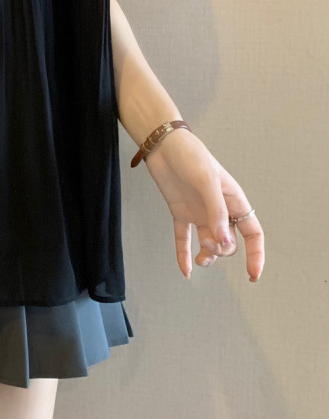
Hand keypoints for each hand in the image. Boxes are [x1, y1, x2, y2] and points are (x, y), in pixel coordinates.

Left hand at [141, 128, 264, 281]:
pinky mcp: (180, 212)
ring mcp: (199, 212)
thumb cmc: (190, 156)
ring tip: (199, 260)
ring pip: (208, 243)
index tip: (253, 274)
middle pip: (228, 242)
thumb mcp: (207, 181)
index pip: (252, 233)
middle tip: (209, 247)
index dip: (255, 254)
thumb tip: (225, 242)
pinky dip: (183, 255)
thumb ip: (216, 212)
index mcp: (233, 200)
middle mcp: (218, 209)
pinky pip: (184, 239)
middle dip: (221, 251)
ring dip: (206, 256)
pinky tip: (185, 271)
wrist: (162, 145)